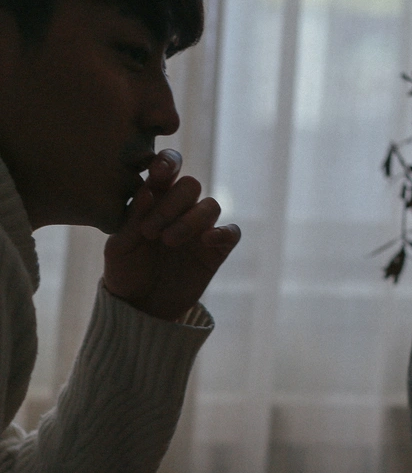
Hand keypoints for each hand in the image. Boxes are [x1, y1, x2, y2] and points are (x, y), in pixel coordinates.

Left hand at [103, 149, 240, 320]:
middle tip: (151, 231)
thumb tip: (149, 190)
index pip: (167, 169)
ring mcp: (199, 230)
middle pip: (190, 185)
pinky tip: (205, 242)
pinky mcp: (215, 252)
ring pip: (210, 206)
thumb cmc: (124, 273)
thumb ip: (133, 218)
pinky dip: (223, 232)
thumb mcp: (119, 247)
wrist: (140, 309)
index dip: (168, 163)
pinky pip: (231, 233)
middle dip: (172, 204)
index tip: (158, 174)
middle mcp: (180, 209)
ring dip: (190, 220)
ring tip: (168, 242)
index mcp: (154, 198)